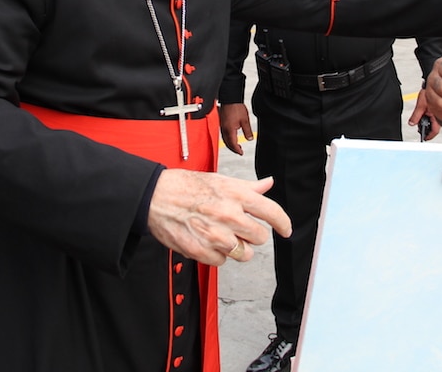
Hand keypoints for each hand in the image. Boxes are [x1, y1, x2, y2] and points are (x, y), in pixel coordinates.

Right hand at [147, 170, 291, 265]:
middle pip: (260, 237)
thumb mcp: (220, 180)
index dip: (283, 224)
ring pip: (244, 254)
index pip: (272, 212)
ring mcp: (215, 235)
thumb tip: (268, 184)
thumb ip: (248, 187)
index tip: (285, 230)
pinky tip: (207, 241)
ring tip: (222, 235)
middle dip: (254, 235)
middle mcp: (229, 215)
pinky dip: (217, 255)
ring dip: (237, 248)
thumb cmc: (187, 186)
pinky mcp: (201, 251)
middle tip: (240, 228)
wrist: (156, 196)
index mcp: (236, 195)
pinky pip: (222, 262)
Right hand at [219, 102, 252, 155]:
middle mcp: (224, 129)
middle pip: (227, 143)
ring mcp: (221, 126)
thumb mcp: (245, 120)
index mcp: (229, 130)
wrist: (230, 99)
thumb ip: (247, 131)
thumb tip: (249, 139)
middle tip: (239, 151)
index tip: (241, 153)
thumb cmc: (236, 107)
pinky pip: (223, 134)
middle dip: (233, 148)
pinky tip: (231, 136)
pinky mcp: (221, 122)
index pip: (232, 144)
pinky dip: (227, 138)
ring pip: (225, 139)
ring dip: (230, 144)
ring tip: (236, 145)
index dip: (237, 150)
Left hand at [407, 88, 439, 140]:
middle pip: (433, 127)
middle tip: (419, 129)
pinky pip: (433, 117)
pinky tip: (423, 115)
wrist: (432, 83)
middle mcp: (439, 115)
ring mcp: (438, 112)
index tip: (424, 138)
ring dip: (427, 123)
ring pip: (433, 122)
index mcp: (437, 116)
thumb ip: (416, 115)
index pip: (434, 131)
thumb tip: (412, 123)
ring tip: (420, 121)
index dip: (429, 136)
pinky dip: (427, 118)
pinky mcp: (436, 109)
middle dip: (426, 129)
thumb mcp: (421, 104)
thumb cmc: (429, 91)